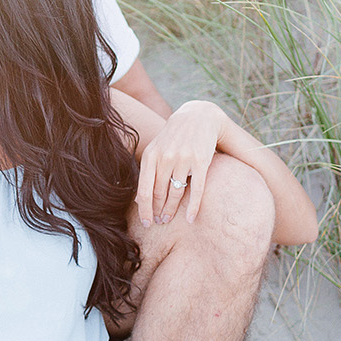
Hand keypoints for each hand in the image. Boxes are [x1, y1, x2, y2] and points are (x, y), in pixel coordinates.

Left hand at [135, 101, 225, 226]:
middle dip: (157, 211)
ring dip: (171, 210)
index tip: (146, 223)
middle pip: (159, 194)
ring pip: (175, 193)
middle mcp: (165, 157)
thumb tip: (139, 201)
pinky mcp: (201, 161)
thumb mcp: (156, 150)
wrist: (198, 116)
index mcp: (151, 155)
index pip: (144, 190)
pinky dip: (193, 207)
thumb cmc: (173, 138)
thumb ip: (147, 172)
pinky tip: (191, 219)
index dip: (144, 210)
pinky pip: (196, 190)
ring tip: (168, 219)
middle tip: (159, 222)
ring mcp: (183, 159)